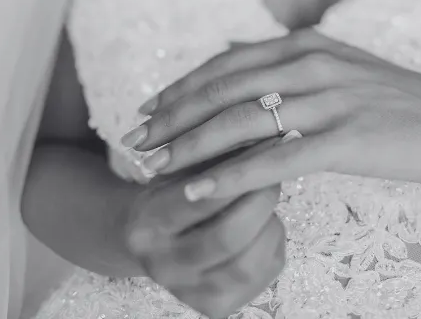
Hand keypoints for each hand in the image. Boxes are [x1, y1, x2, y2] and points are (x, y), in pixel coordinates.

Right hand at [123, 137, 287, 317]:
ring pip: (250, 261)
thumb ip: (211, 150)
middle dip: (260, 198)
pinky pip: (265, 272)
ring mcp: (190, 293)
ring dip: (269, 222)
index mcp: (146, 226)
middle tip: (275, 170)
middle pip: (228, 235)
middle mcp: (163, 266)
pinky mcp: (217, 307)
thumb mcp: (181, 167)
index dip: (235, 171)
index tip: (267, 141)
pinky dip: (274, 240)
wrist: (151, 239)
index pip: (197, 198)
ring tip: (267, 197)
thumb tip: (263, 121)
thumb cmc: (173, 191)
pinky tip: (265, 223)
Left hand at [124, 29, 420, 199]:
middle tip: (135, 141)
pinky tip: (200, 191)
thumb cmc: (394, 103)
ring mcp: (330, 100)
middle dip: (173, 117)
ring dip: (191, 146)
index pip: (226, 65)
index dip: (181, 88)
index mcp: (307, 45)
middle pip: (223, 91)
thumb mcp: (338, 66)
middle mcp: (312, 65)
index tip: (146, 109)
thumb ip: (283, 57)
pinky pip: (276, 159)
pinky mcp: (346, 139)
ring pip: (242, 123)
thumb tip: (228, 47)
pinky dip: (233, 176)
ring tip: (155, 167)